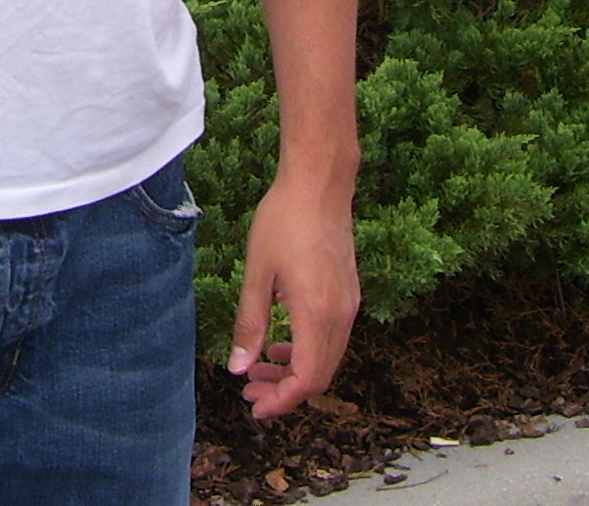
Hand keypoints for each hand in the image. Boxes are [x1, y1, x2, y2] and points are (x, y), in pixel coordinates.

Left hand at [226, 168, 360, 420]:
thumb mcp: (256, 272)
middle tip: (250, 389)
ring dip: (296, 370)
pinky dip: (308, 349)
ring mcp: (349, 304)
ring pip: (328, 358)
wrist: (319, 184)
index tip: (253, 405)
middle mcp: (341, 315)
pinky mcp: (348, 292)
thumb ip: (250, 323)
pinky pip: (332, 337)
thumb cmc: (284, 221)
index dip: (281, 400)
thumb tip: (238, 367)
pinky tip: (282, 340)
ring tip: (261, 367)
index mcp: (317, 314)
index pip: (306, 379)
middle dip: (285, 390)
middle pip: (319, 375)